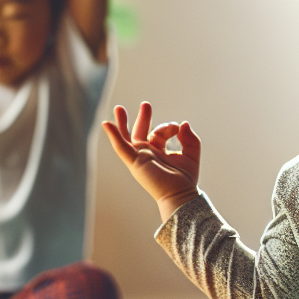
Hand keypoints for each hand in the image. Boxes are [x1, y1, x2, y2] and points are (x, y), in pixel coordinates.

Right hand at [102, 102, 201, 221]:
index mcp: (159, 151)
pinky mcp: (134, 162)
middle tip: (146, 104)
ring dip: (123, 123)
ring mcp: (139, 157)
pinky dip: (113, 135)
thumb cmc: (185, 178)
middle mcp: (147, 153)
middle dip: (143, 118)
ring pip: (127, 138)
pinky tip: (106, 124)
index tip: (178, 128)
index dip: (169, 126)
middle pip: (140, 132)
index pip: (160, 133)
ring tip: (118, 108)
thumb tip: (184, 123)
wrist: (180, 194)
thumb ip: (190, 138)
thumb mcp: (191, 154)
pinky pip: (121, 147)